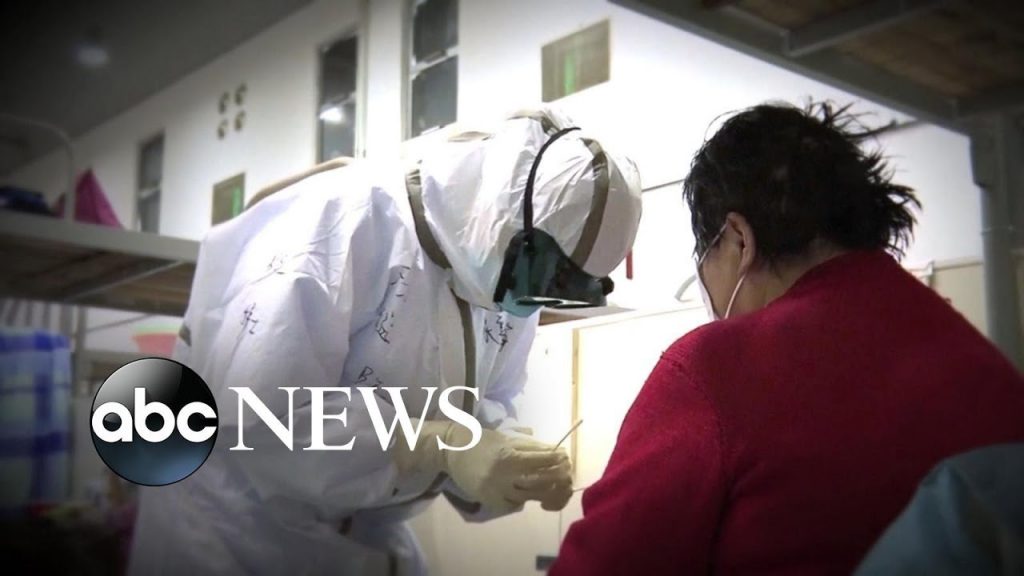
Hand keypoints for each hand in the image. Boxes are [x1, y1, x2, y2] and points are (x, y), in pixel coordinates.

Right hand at [442, 425, 572, 512]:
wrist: (451, 450)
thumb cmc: (481, 439)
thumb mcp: (506, 437)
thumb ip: (530, 446)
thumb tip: (554, 452)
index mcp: (510, 455)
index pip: (545, 460)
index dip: (560, 460)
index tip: (565, 458)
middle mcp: (505, 475)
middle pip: (544, 481)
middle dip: (560, 478)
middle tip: (565, 475)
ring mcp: (497, 490)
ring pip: (533, 496)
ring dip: (548, 493)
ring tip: (553, 488)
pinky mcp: (490, 501)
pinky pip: (515, 504)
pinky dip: (525, 500)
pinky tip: (528, 495)